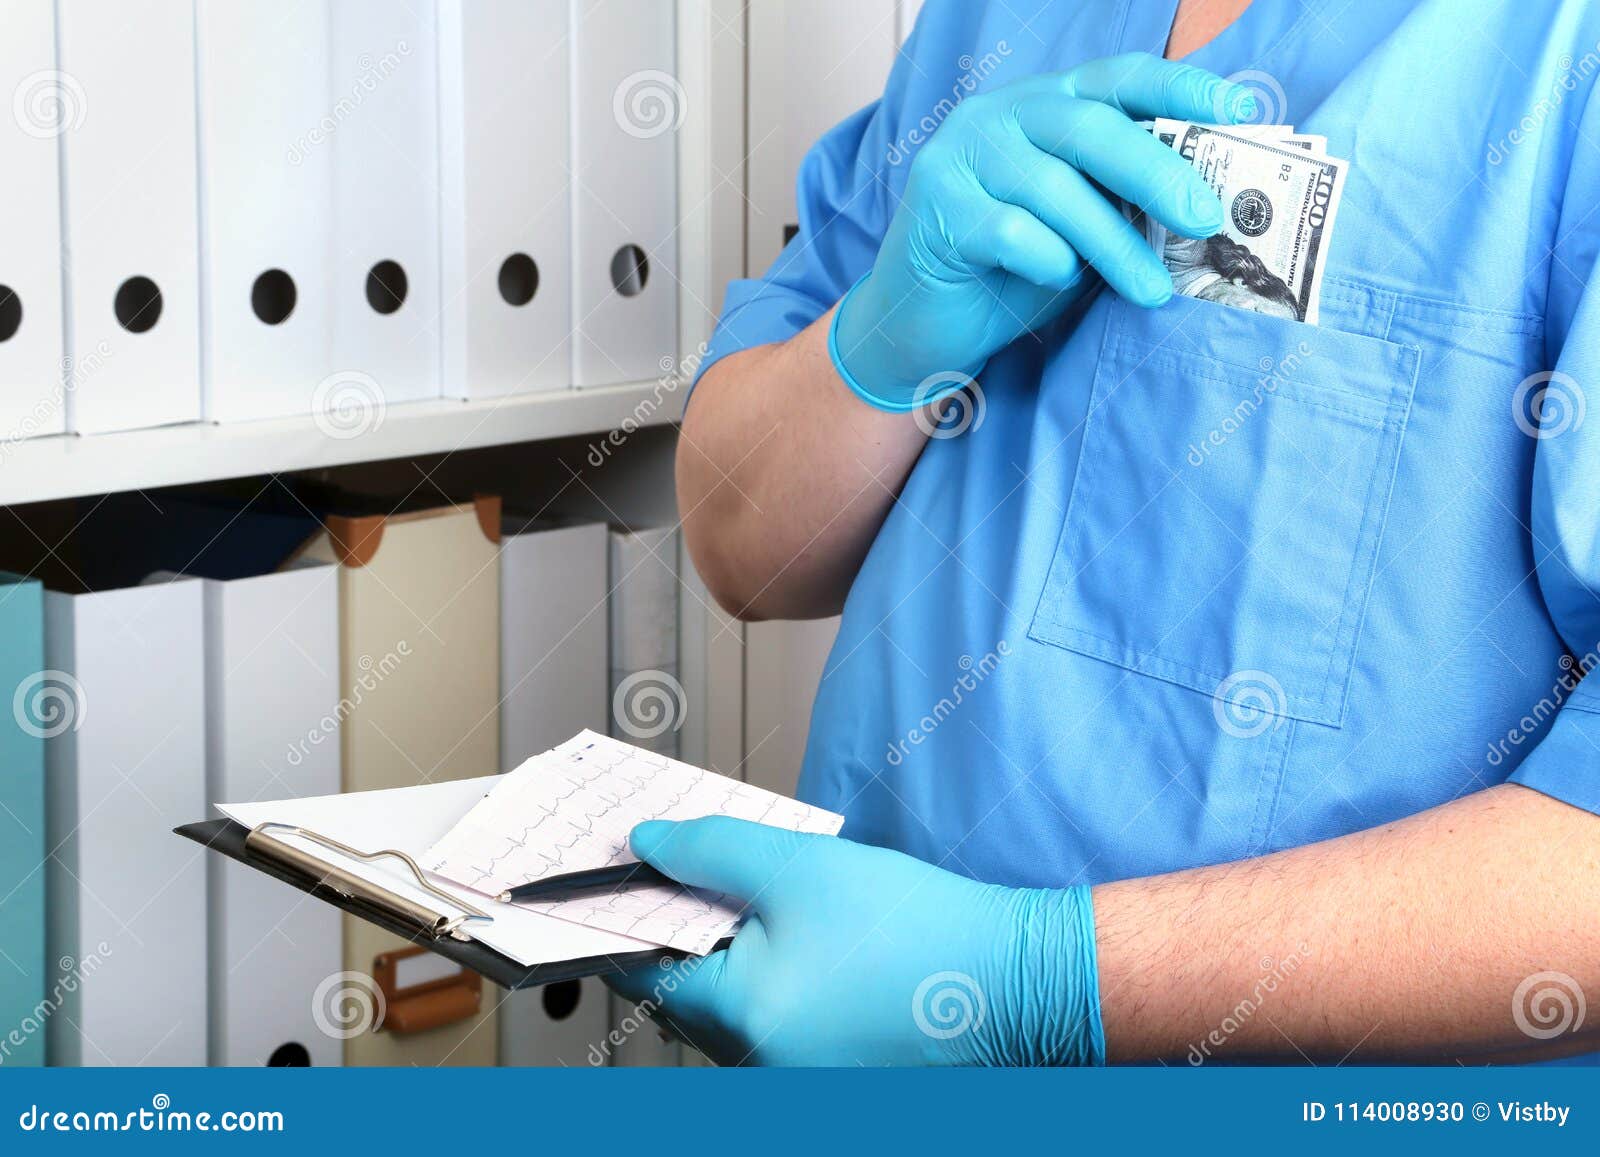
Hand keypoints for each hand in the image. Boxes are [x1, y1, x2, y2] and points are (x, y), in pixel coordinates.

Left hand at [603, 817, 1102, 1066]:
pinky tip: (800, 936)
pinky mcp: (828, 1077)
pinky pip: (773, 1024)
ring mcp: (793, 1080)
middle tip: (692, 866)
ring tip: (755, 893)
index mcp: (740, 1021)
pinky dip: (768, 979)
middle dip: (681, 925)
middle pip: (683, 991)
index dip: (629, 909)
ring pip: (729, 1009)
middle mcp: (757, 1068)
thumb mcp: (801, 866)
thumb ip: (711, 850)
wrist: (1018, 984)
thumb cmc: (920, 931)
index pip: (641, 966)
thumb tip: (648, 846)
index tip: (624, 870)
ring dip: (727, 952)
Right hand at [830, 52, 1256, 409]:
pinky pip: (1011, 232)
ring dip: (1115, 244)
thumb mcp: (1080, 224)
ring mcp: (960, 158)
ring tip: (1153, 290)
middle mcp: (998, 115)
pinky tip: (1059, 280)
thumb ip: (1124, 199)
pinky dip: (1048, 261)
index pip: (1118, 78)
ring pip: (1055, 188)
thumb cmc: (1010, 271)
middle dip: (1157, 173)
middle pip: (1091, 127)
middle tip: (1204, 219)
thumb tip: (1210, 202)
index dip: (1182, 88)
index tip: (1240, 113)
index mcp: (1042, 104)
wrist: (920, 324)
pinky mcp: (937, 211)